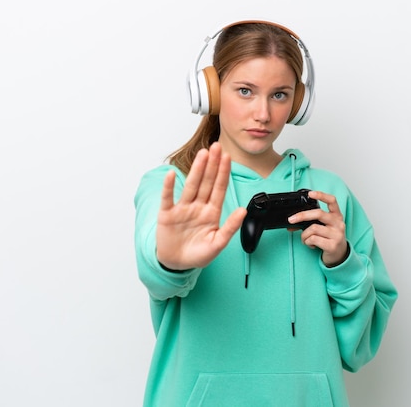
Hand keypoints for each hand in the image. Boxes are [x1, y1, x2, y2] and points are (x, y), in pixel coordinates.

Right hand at [156, 142, 246, 270]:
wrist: (177, 264)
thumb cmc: (197, 254)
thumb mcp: (218, 243)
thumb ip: (230, 227)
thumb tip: (243, 211)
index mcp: (211, 213)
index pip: (219, 188)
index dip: (223, 173)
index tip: (228, 157)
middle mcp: (198, 207)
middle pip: (206, 182)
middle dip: (212, 164)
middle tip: (216, 146)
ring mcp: (182, 209)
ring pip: (191, 186)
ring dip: (196, 170)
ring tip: (202, 154)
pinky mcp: (167, 214)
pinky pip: (168, 198)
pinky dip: (168, 187)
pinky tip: (171, 174)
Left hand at [288, 190, 348, 266]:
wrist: (339, 255)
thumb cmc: (329, 238)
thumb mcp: (324, 227)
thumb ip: (312, 222)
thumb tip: (293, 222)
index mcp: (337, 215)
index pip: (332, 201)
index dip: (321, 195)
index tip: (311, 194)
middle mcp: (338, 223)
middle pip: (319, 213)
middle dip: (302, 216)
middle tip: (291, 219)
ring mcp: (337, 234)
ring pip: (313, 229)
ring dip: (304, 235)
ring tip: (305, 239)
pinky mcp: (332, 245)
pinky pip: (313, 239)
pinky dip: (307, 242)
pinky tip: (311, 245)